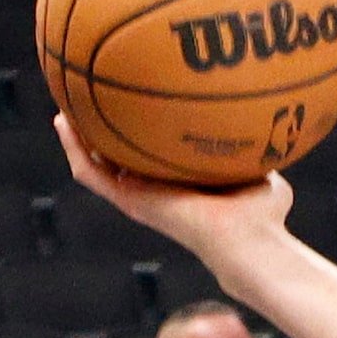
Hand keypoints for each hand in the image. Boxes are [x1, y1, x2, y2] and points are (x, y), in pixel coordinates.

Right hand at [54, 113, 290, 266]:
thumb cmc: (263, 215)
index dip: (142, 134)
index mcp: (182, 186)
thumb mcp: (262, 173)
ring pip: (96, 165)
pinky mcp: (129, 201)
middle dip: (103, 130)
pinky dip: (74, 148)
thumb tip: (273, 125)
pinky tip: (62, 121)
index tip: (132, 105)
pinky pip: (91, 173)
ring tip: (63, 106)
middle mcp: (157, 191)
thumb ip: (258, 149)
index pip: (154, 157)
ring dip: (78, 137)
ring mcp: (139, 197)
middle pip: (119, 159)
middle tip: (87, 98)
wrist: (247, 239)